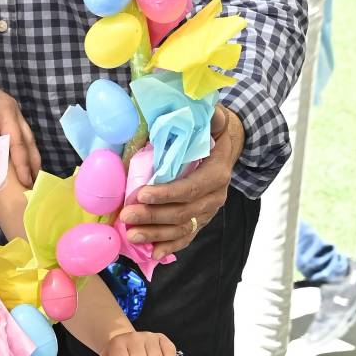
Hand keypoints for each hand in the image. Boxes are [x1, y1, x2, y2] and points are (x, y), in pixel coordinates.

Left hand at [0, 51, 40, 186]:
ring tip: (32, 177)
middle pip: (29, 140)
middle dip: (33, 163)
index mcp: (5, 111)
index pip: (17, 142)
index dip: (22, 164)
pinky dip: (21, 149)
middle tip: (36, 185)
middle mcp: (13, 111)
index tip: (26, 182)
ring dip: (29, 156)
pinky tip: (20, 162)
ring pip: (26, 137)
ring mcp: (11, 111)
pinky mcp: (3, 113)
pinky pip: (17, 134)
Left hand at [118, 106, 244, 253]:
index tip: (141, 195)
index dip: (166, 194)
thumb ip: (205, 115)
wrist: (228, 143)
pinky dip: (170, 246)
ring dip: (156, 234)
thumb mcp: (213, 117)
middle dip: (153, 216)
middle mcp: (216, 194)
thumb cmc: (213, 129)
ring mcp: (209, 209)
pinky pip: (187, 236)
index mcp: (217, 171)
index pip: (190, 187)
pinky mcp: (202, 217)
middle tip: (126, 216)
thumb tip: (191, 102)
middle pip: (184, 211)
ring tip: (130, 236)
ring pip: (183, 227)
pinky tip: (153, 253)